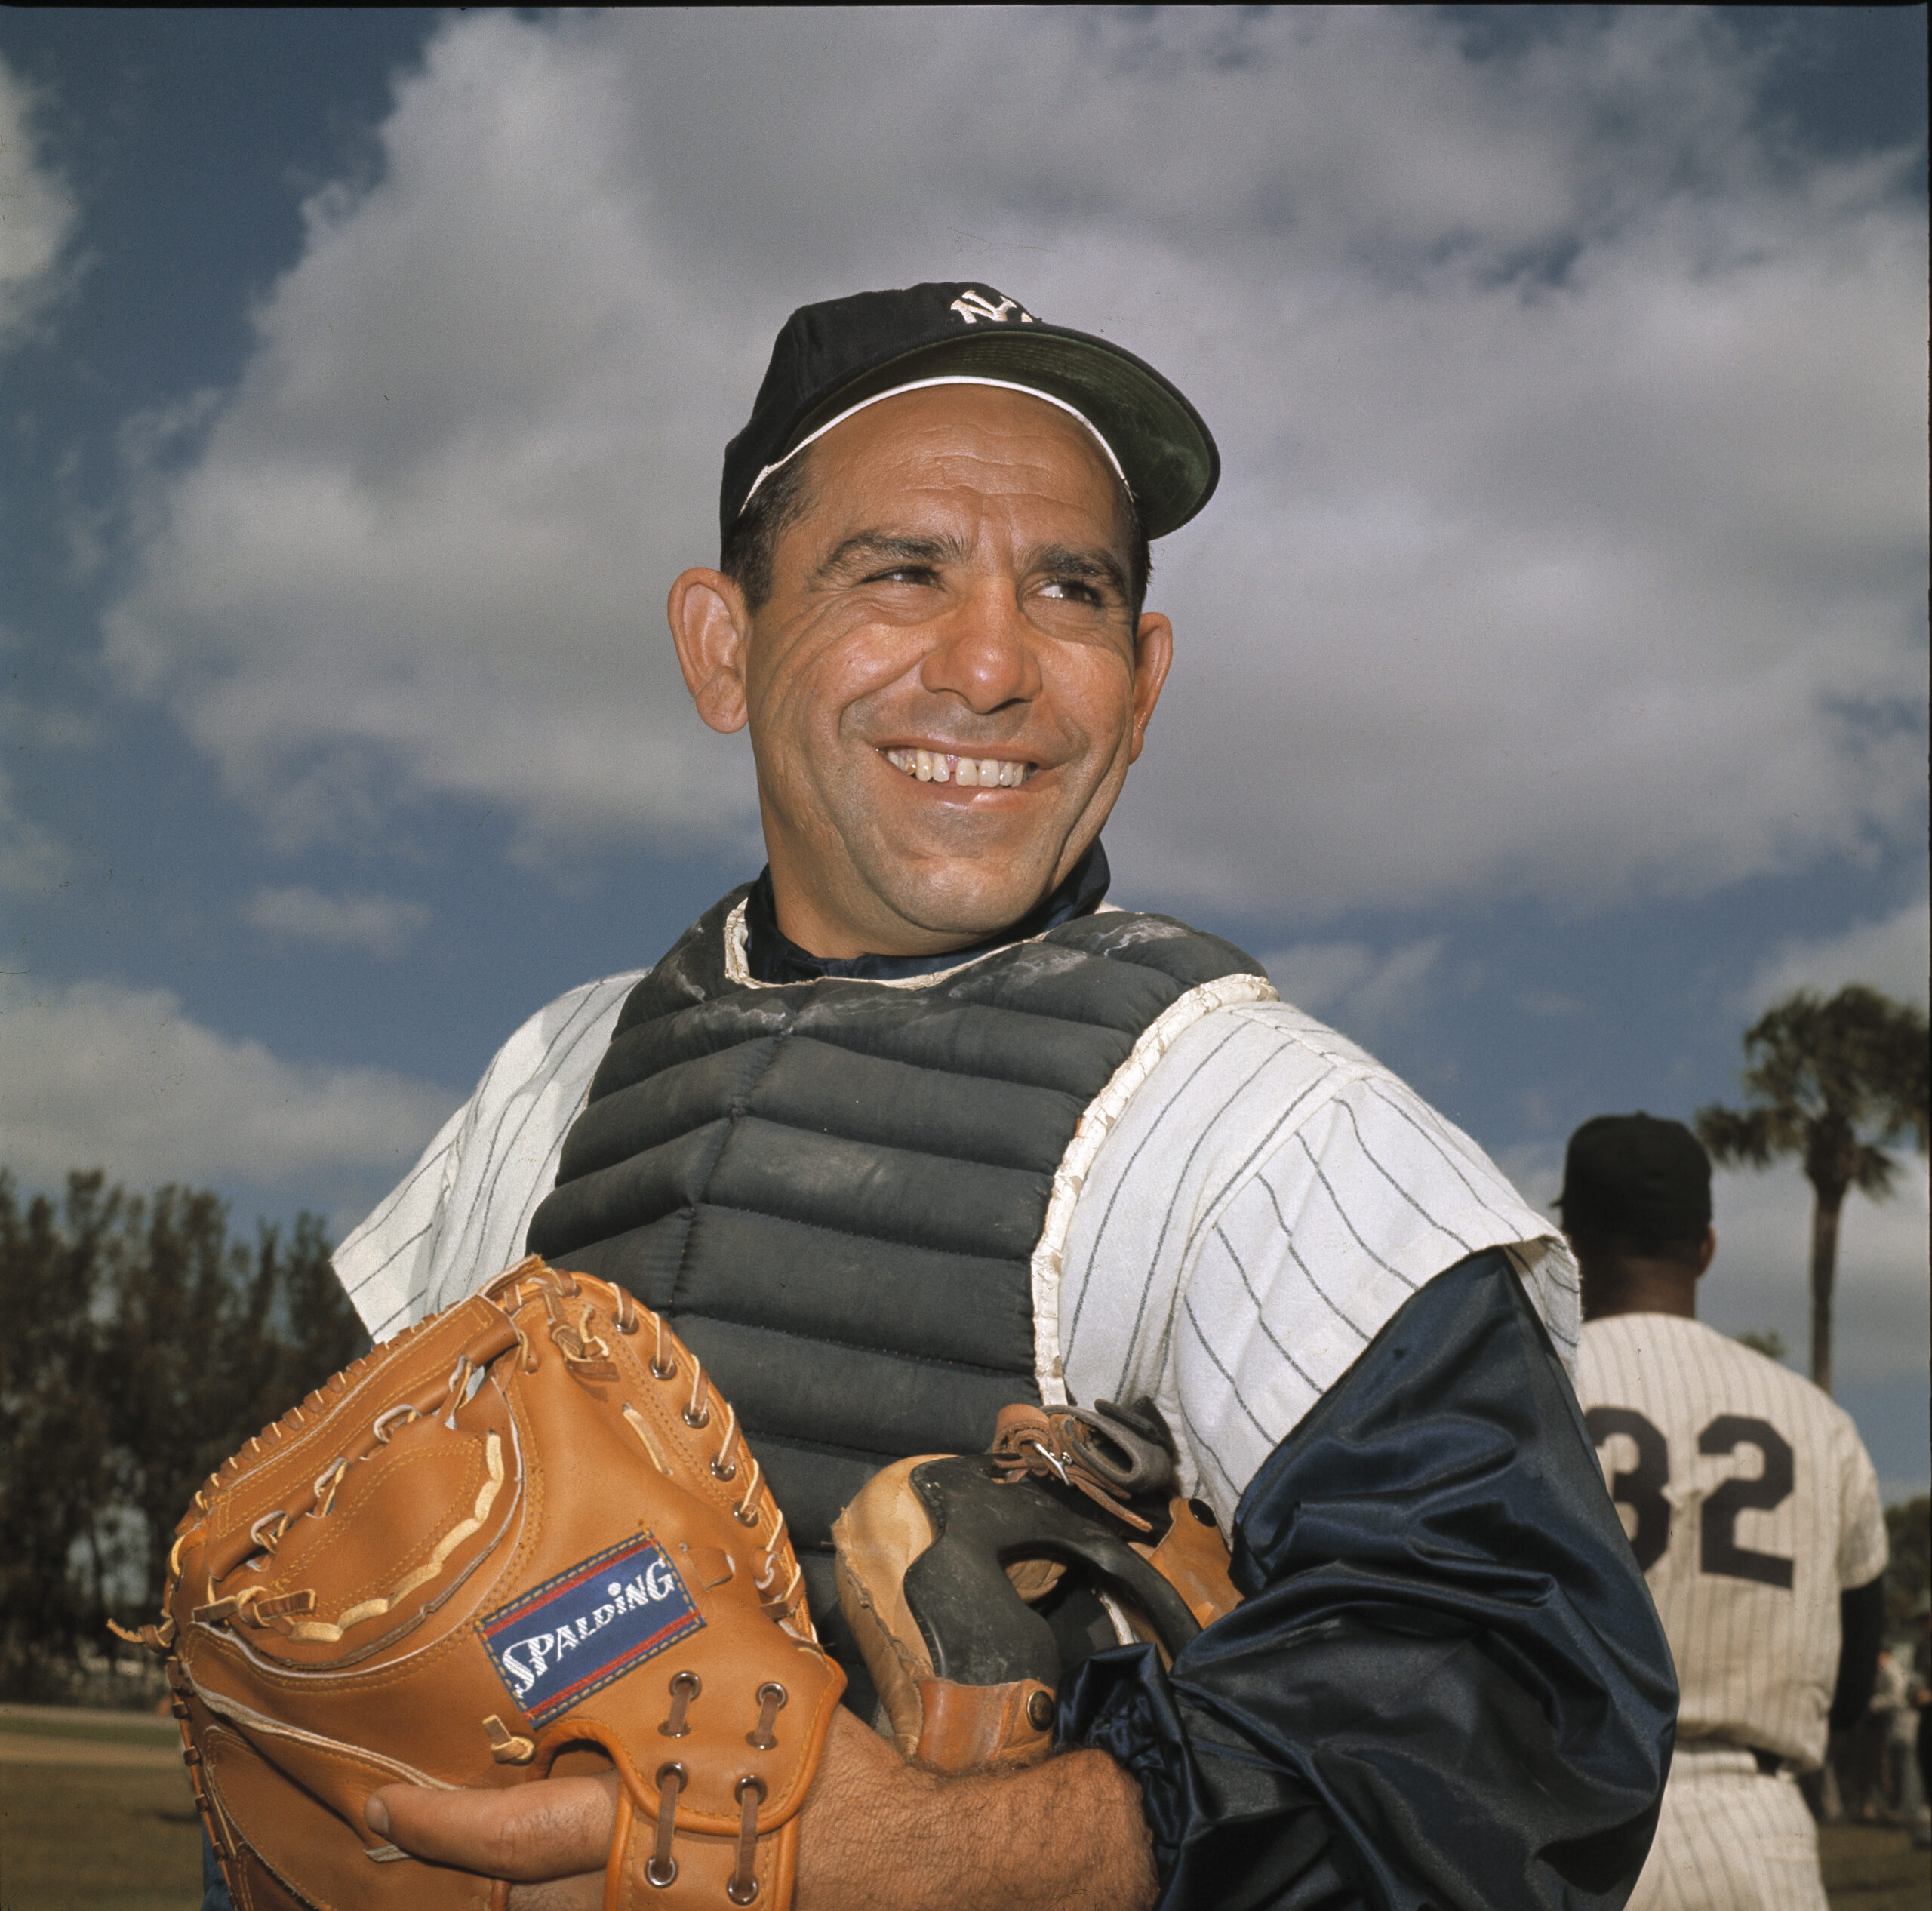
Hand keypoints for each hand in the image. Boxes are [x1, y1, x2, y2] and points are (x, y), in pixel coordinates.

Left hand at [368, 1705, 1155, 1910]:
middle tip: (470, 1804)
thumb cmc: (828, 1771)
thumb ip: (686, 1661)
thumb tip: (640, 1593)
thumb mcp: (756, 1694)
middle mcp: (628, 1889)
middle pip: (520, 1891)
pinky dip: (597, 1890)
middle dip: (494, 1853)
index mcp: (633, 1822)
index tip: (381, 1802)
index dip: (433, 1823)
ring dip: (549, 1874)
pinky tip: (629, 1845)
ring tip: (559, 1825)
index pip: (502, 1836)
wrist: (905, 1862)